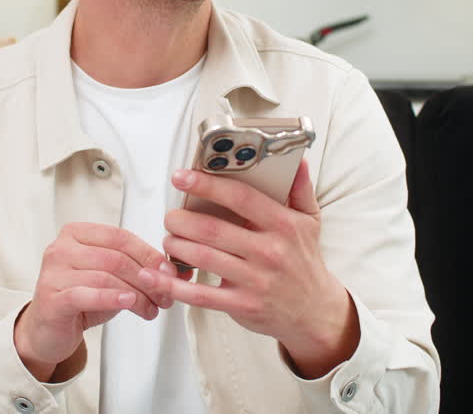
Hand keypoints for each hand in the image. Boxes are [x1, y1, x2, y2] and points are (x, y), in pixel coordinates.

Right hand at [14, 222, 176, 380]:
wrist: (49, 330)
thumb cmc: (81, 299)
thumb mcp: (112, 279)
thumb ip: (138, 270)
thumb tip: (178, 271)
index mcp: (76, 234)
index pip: (119, 237)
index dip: (148, 254)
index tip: (168, 271)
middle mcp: (61, 248)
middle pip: (115, 258)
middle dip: (146, 278)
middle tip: (164, 295)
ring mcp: (53, 272)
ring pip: (105, 277)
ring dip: (136, 294)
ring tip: (150, 308)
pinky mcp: (51, 298)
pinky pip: (86, 294)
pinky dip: (111, 298)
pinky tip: (128, 302)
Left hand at [148, 159, 359, 378]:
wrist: (315, 312)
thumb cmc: (305, 262)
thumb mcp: (310, 221)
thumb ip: (300, 189)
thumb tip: (297, 160)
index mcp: (284, 225)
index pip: (240, 197)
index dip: (207, 185)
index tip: (182, 177)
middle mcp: (270, 251)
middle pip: (212, 229)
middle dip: (181, 220)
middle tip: (171, 216)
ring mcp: (255, 280)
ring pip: (202, 258)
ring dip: (176, 246)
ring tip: (170, 239)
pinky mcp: (242, 305)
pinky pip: (201, 295)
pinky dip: (174, 285)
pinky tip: (157, 276)